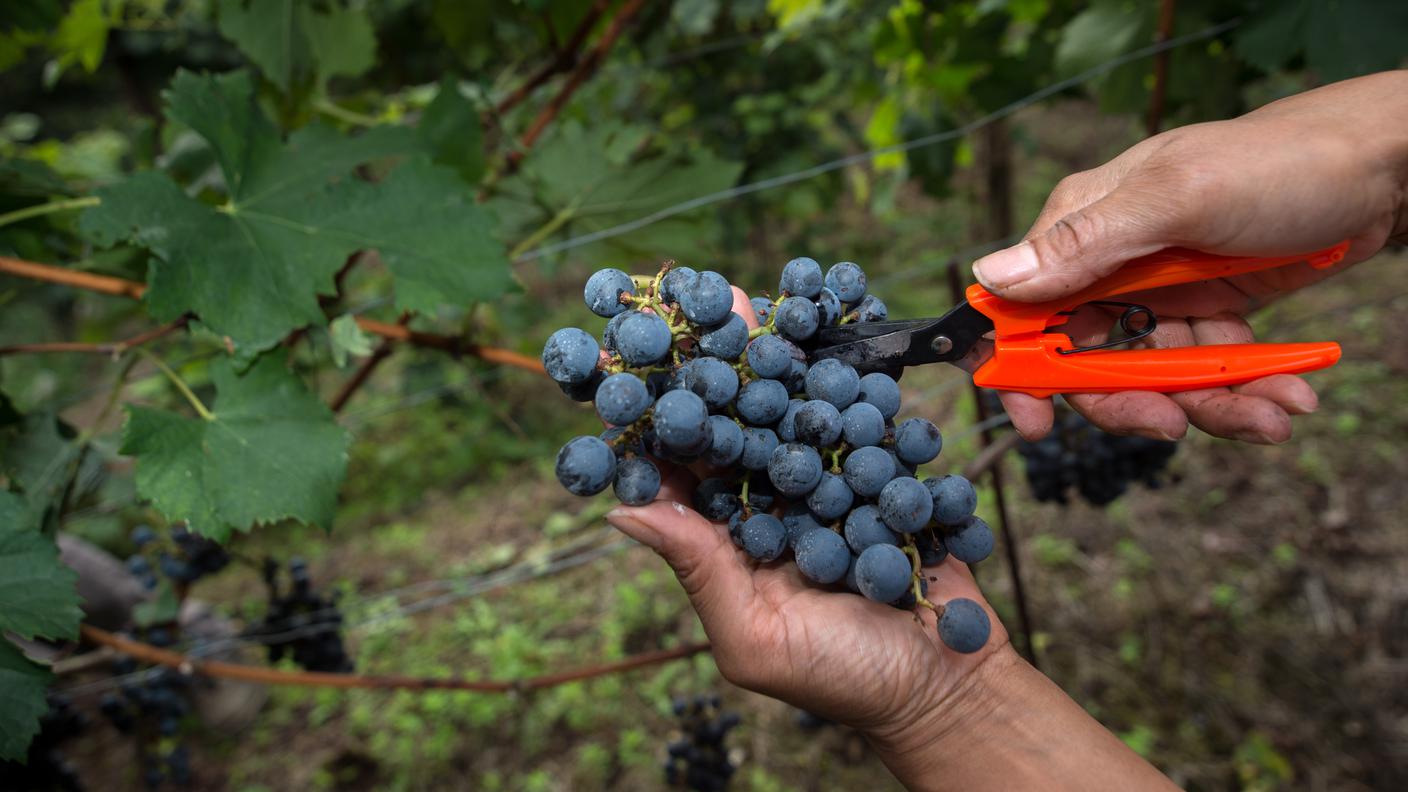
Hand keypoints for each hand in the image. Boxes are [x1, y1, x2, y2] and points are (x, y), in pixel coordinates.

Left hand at [606, 287, 1009, 741]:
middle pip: (732, 420)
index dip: (654, 416)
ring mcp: (826, 481)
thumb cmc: (843, 678)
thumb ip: (699, 571)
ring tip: (756, 298)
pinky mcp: (883, 471)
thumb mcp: (756, 638)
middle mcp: (768, 500)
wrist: (950, 682)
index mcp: (724, 538)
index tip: (628, 362)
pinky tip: (834, 327)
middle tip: (696, 302)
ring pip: (792, 408)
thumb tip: (619, 512)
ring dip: (776, 355)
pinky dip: (849, 375)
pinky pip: (861, 417)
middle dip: (713, 363)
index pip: (680, 466)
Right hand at [971, 70, 1407, 443]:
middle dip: (1130, 401)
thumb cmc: (1280, 163)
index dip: (1019, 368)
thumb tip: (990, 276)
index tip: (1036, 423)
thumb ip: (1088, 243)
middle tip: (1174, 424)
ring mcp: (1160, 292)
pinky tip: (1287, 396)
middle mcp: (1111, 264)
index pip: (1022, 307)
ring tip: (1272, 416)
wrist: (1383, 166)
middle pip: (1086, 360)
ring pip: (1153, 376)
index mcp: (1084, 226)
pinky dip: (1244, 393)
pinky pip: (1205, 372)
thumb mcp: (1180, 198)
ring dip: (1209, 406)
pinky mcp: (1208, 313)